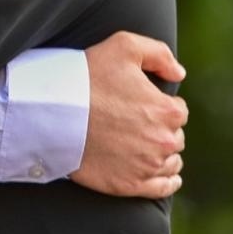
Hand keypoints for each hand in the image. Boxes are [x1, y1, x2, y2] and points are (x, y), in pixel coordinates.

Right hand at [69, 32, 187, 198]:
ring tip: (145, 147)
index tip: (141, 104)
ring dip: (163, 154)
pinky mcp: (130, 185)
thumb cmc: (87, 77)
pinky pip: (162, 188)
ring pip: (171, 162)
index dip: (161, 105)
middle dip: (161, 130)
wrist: (54, 114)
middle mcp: (164, 142)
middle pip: (175, 137)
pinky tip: (168, 177)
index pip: (178, 111)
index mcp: (167, 111)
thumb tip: (178, 74)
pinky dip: (167, 182)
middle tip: (137, 124)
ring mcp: (147, 166)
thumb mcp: (124, 46)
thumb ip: (159, 54)